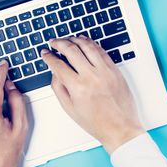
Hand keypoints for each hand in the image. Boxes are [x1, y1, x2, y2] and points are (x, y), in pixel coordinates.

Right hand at [41, 36, 144, 153]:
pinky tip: (85, 43)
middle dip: (59, 43)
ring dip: (75, 39)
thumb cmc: (97, 122)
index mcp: (78, 88)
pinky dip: (92, 44)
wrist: (120, 128)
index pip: (58, 65)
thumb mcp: (70, 108)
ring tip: (69, 39)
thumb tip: (54, 72)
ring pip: (88, 46)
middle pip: (71, 50)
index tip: (46, 53)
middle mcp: (91, 77)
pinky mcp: (115, 70)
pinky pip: (102, 51)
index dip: (49, 57)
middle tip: (54, 42)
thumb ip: (59, 88)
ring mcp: (105, 72)